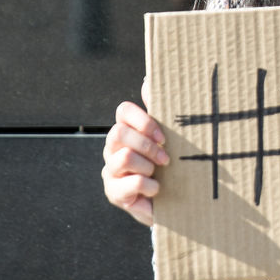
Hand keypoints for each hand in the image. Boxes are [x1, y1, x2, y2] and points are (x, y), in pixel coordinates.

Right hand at [101, 79, 169, 226]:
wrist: (170, 201)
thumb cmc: (167, 165)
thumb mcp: (167, 138)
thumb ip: (158, 111)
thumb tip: (149, 78)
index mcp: (125, 130)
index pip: (123, 111)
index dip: (143, 120)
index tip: (163, 136)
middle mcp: (112, 148)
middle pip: (118, 133)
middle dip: (147, 145)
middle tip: (165, 158)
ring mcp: (110, 170)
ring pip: (124, 157)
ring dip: (148, 166)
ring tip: (158, 173)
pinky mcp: (114, 193)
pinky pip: (132, 183)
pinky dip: (150, 185)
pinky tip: (157, 189)